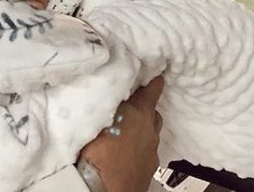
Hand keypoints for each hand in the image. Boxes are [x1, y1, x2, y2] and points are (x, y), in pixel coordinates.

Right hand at [78, 76, 163, 191]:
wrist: (104, 189)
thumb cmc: (98, 149)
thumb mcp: (99, 113)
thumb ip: (109, 98)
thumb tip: (109, 83)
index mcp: (141, 112)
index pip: (153, 90)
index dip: (154, 81)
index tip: (156, 74)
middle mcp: (151, 132)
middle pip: (153, 115)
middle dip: (145, 110)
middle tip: (131, 107)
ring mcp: (152, 154)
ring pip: (151, 136)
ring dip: (142, 132)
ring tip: (125, 132)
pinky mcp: (148, 173)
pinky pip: (146, 155)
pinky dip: (139, 150)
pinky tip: (124, 154)